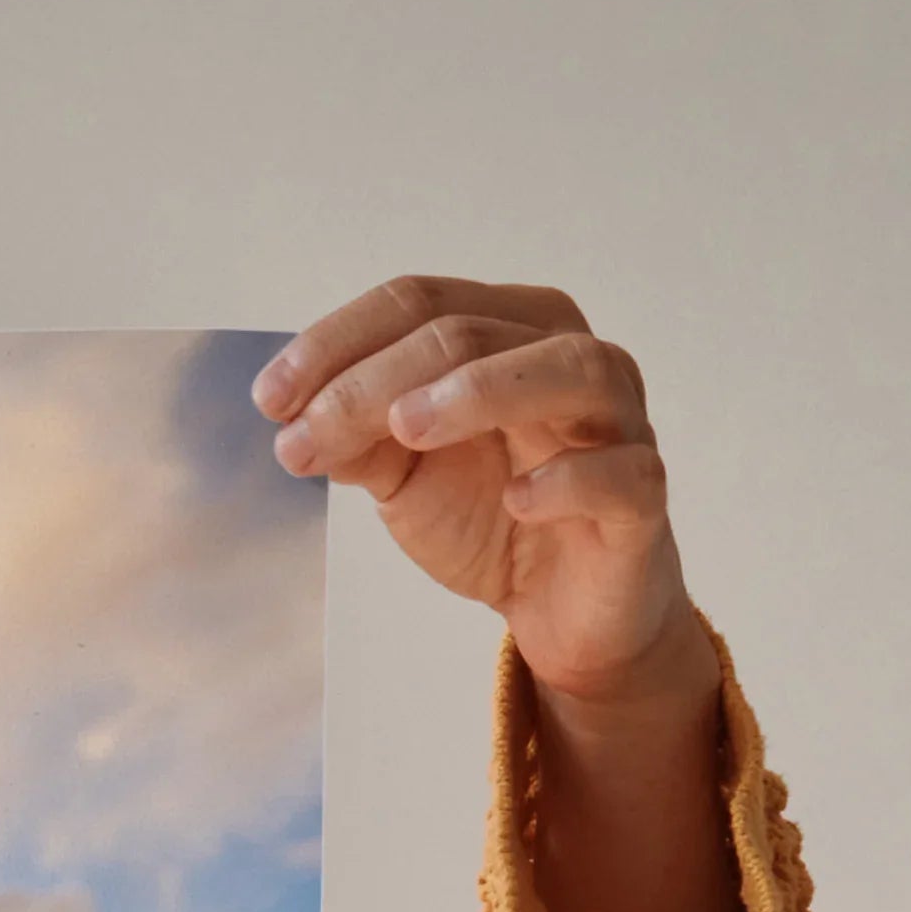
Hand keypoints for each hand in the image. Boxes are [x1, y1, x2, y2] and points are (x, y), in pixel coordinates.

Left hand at [258, 276, 742, 911]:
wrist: (560, 609)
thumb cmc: (489, 515)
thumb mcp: (404, 474)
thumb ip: (356, 438)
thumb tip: (293, 420)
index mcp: (509, 331)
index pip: (420, 302)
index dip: (338, 342)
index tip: (269, 400)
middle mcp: (569, 357)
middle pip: (471, 332)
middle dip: (375, 381)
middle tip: (306, 434)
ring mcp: (617, 422)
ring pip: (566, 370)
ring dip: (480, 390)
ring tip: (405, 428)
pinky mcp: (642, 498)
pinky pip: (622, 472)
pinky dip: (569, 479)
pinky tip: (517, 499)